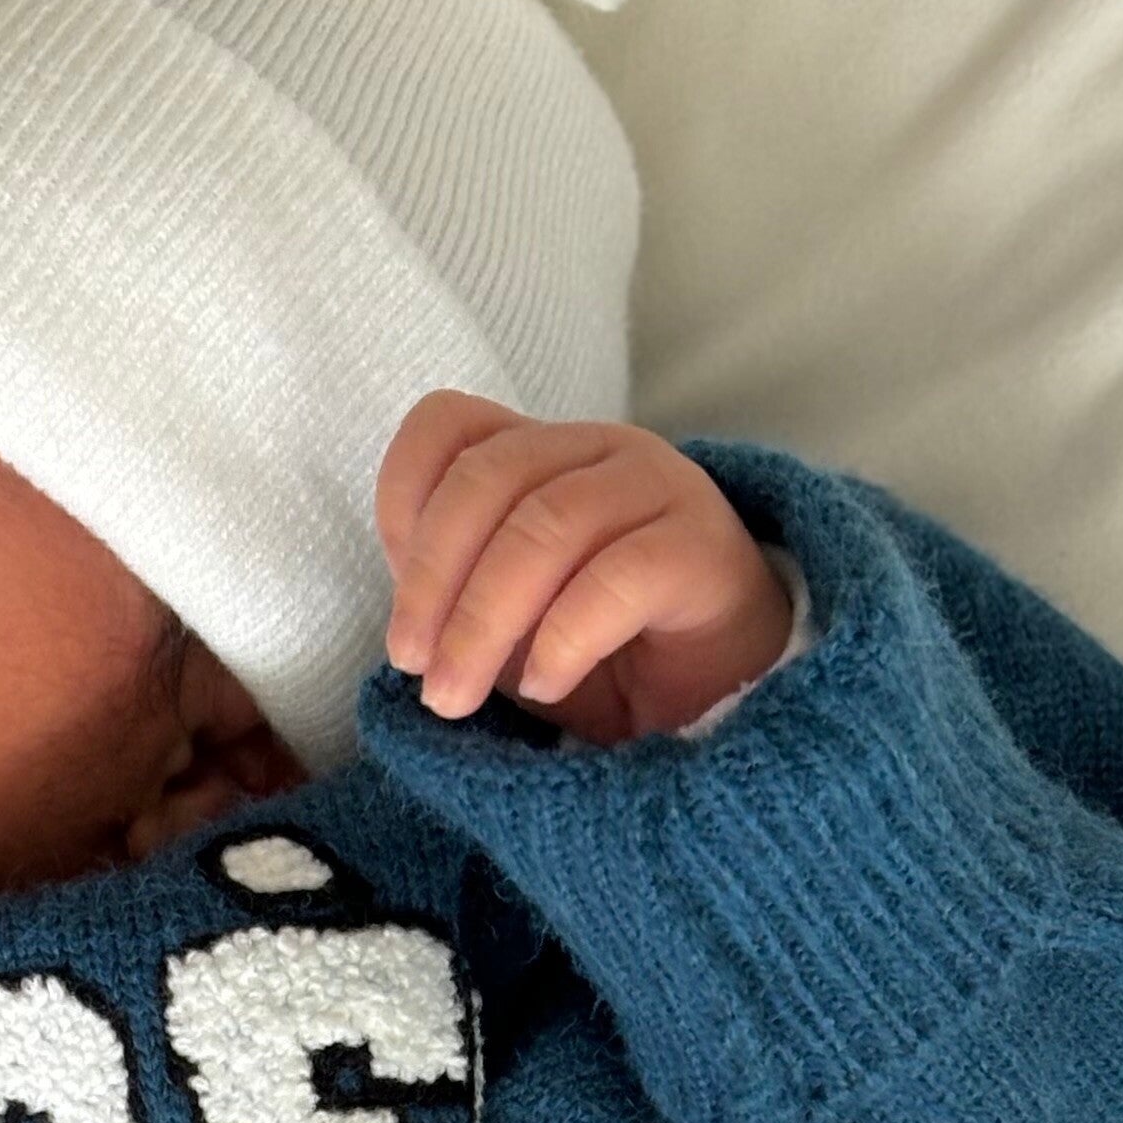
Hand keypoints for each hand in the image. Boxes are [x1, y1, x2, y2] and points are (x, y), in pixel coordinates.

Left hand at [376, 397, 792, 748]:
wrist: (722, 692)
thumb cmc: (604, 649)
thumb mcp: (506, 622)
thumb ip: (454, 595)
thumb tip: (405, 629)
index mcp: (539, 452)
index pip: (449, 426)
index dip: (402, 502)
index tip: (400, 603)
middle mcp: (596, 449)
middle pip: (488, 478)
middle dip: (433, 585)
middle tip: (419, 673)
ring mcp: (656, 487)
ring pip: (547, 525)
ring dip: (484, 622)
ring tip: (459, 695)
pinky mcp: (702, 546)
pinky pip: (619, 575)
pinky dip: (565, 637)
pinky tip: (548, 685)